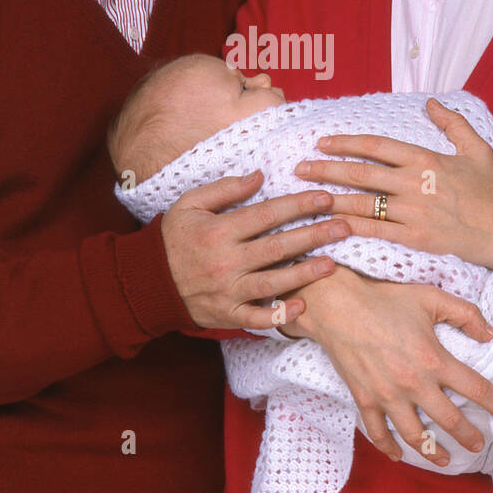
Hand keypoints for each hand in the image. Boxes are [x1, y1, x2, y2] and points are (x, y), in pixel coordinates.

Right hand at [161, 171, 347, 330]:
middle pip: (279, 246)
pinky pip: (258, 317)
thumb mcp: (189, 204)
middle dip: (314, 235)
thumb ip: (224, 189)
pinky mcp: (228, 314)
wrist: (147, 282)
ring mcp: (228, 291)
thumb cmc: (173, 238)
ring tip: (333, 263)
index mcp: (218, 231)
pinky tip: (302, 304)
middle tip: (344, 226)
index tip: (324, 198)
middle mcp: (226, 261)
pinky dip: (280, 314)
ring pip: (274, 281)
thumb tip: (258, 175)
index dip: (298, 205)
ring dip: (306, 272)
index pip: (266, 214)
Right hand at [290, 266, 492, 466]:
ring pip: (415, 436)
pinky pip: (378, 433)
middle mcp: (413, 384)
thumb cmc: (385, 299)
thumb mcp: (430, 297)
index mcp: (433, 359)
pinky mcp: (364, 400)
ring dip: (433, 452)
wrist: (338, 307)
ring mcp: (387, 396)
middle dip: (469, 436)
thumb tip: (490, 334)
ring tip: (445, 460)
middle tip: (479, 445)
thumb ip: (465, 314)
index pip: (475, 388)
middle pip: (449, 421)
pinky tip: (399, 455)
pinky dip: (389, 448)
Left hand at [294, 98, 492, 283]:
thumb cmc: (490, 192)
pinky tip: (330, 224)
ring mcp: (412, 212)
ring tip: (305, 196)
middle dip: (325, 170)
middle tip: (299, 168)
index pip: (375, 146)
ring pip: (361, 203)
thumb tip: (430, 103)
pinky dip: (350, 227)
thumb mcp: (477, 149)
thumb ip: (453, 123)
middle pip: (360, 173)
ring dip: (330, 198)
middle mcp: (413, 183)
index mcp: (424, 159)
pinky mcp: (413, 238)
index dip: (345, 143)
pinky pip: (375, 231)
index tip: (322, 142)